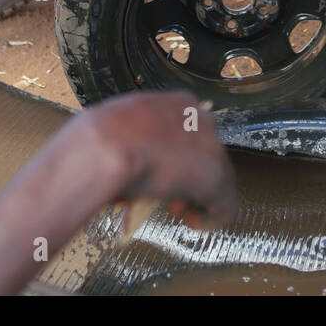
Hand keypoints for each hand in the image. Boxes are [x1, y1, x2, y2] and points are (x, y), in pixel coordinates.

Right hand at [84, 91, 237, 230]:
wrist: (107, 146)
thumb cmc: (101, 135)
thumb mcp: (120, 127)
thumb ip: (136, 138)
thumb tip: (132, 157)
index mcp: (179, 103)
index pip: (188, 133)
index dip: (175, 157)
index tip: (160, 172)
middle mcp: (202, 120)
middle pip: (203, 154)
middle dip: (188, 176)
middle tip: (169, 195)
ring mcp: (212, 148)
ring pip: (216, 177)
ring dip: (197, 195)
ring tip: (177, 209)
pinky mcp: (217, 179)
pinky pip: (224, 204)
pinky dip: (210, 217)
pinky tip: (193, 222)